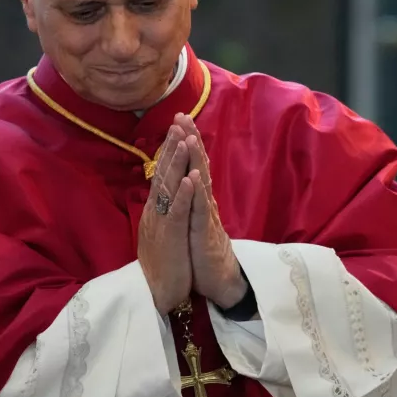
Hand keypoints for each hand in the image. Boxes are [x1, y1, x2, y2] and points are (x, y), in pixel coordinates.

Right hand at [138, 124, 194, 314]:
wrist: (157, 295)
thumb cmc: (164, 265)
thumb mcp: (163, 232)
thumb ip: (164, 211)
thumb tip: (164, 192)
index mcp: (157, 210)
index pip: (162, 174)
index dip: (169, 150)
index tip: (176, 127)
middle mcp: (156, 212)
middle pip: (163, 172)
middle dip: (172, 146)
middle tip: (179, 120)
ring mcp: (161, 223)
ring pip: (168, 187)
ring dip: (176, 163)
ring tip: (183, 139)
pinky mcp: (169, 238)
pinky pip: (177, 213)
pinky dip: (183, 195)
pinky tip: (189, 179)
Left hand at [174, 114, 247, 309]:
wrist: (218, 281)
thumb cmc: (202, 252)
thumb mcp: (191, 221)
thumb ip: (189, 200)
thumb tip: (183, 180)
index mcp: (196, 200)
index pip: (191, 165)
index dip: (184, 142)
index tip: (178, 119)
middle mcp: (203, 203)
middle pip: (197, 165)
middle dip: (190, 140)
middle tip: (183, 115)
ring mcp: (205, 216)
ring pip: (200, 182)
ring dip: (195, 160)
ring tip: (191, 137)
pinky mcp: (205, 233)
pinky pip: (200, 210)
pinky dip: (197, 193)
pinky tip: (194, 177)